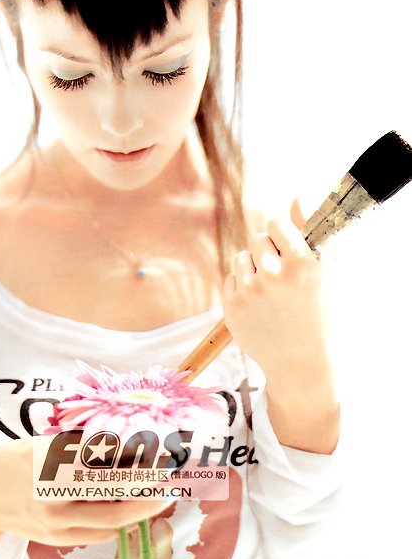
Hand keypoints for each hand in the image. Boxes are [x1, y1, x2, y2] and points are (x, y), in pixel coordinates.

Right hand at [0, 436, 168, 552]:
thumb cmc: (19, 458)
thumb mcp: (49, 444)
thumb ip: (85, 449)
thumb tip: (127, 446)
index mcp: (53, 466)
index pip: (105, 467)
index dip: (136, 463)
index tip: (160, 455)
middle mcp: (56, 498)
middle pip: (113, 501)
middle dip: (146, 493)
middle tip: (169, 481)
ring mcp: (56, 524)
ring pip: (110, 522)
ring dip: (138, 509)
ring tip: (158, 494)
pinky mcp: (57, 539)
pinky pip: (97, 533)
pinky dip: (118, 520)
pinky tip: (131, 507)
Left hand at [221, 198, 329, 378]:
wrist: (302, 363)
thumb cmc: (319, 313)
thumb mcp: (326, 271)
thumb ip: (309, 230)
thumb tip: (297, 195)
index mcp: (303, 264)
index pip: (276, 224)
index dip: (282, 235)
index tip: (287, 246)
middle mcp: (275, 276)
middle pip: (257, 239)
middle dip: (268, 252)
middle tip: (281, 275)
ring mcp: (251, 292)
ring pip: (242, 258)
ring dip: (253, 268)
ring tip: (270, 291)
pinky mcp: (232, 307)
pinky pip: (231, 278)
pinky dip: (242, 287)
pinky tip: (259, 305)